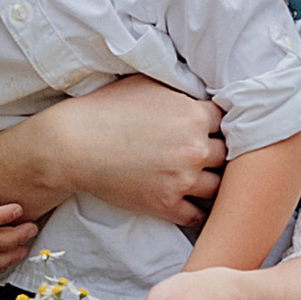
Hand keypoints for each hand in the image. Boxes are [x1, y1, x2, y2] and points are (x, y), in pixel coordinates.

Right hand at [0, 77, 226, 228]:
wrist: (73, 145)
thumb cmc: (105, 108)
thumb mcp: (146, 84)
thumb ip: (179, 89)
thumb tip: (198, 89)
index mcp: (193, 115)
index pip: (226, 121)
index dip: (217, 125)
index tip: (212, 129)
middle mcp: (194, 148)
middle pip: (228, 155)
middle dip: (218, 153)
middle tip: (211, 155)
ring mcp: (182, 180)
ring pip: (218, 187)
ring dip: (213, 182)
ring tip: (207, 179)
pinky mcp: (166, 205)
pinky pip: (198, 215)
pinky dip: (199, 211)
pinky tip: (197, 204)